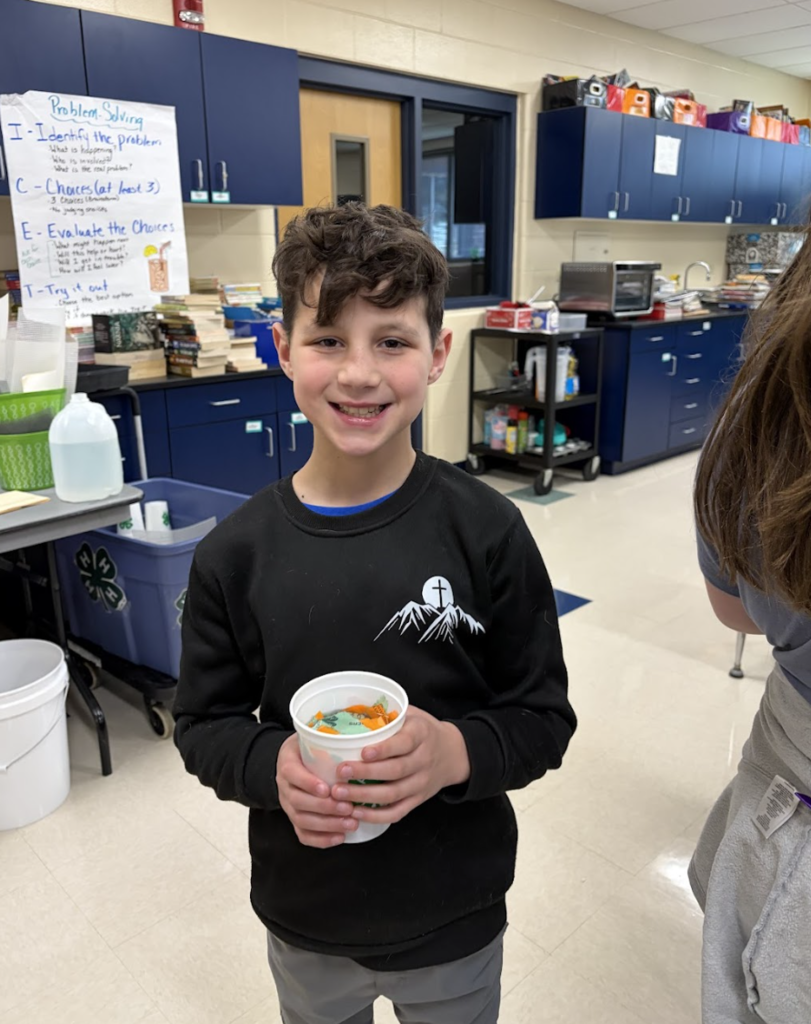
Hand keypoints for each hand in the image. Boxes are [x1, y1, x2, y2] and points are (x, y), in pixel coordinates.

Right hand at [276, 735, 358, 847]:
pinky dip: (321, 839)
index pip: (292, 774)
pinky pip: (303, 834)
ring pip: (302, 820)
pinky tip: (340, 837)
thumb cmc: (309, 747)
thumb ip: (328, 738)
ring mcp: (288, 805)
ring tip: (351, 823)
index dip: (308, 783)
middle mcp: (284, 786)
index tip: (328, 789)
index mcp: (287, 763)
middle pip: (298, 801)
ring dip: (327, 825)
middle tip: (348, 807)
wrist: (291, 760)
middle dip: (325, 808)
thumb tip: (359, 737)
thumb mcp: (312, 736)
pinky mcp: (295, 819)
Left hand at [329, 707, 469, 825]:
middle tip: (341, 771)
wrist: (453, 753)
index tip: (363, 752)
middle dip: (365, 773)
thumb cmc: (423, 731)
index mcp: (421, 735)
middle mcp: (424, 760)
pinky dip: (376, 816)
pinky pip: (397, 812)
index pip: (404, 743)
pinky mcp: (418, 800)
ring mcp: (422, 783)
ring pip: (393, 794)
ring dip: (364, 796)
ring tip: (340, 793)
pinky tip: (355, 812)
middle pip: (395, 771)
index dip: (384, 749)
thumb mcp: (412, 715)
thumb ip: (389, 714)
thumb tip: (351, 709)